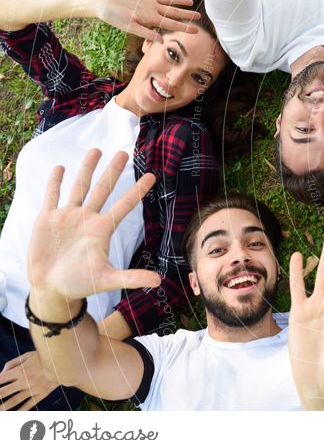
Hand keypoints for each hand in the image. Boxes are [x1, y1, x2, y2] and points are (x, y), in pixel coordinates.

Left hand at [0, 352, 58, 410]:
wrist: (65, 362)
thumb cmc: (44, 357)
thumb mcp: (28, 355)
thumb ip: (12, 363)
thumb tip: (2, 373)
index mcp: (21, 370)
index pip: (1, 378)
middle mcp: (25, 380)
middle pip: (5, 392)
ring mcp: (34, 388)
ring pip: (15, 400)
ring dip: (4, 407)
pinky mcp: (42, 393)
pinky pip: (29, 404)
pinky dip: (21, 410)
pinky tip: (14, 414)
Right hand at [27, 149, 159, 303]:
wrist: (52, 288)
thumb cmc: (81, 283)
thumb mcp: (107, 280)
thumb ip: (131, 278)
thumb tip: (159, 282)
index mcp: (102, 229)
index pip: (124, 205)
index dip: (137, 190)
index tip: (151, 175)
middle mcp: (87, 219)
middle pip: (103, 189)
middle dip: (112, 171)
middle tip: (124, 153)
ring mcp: (68, 217)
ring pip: (79, 187)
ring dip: (86, 169)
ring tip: (96, 150)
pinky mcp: (47, 219)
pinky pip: (52, 196)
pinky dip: (54, 182)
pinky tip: (60, 168)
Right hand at [89, 0, 200, 42]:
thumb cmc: (111, 16)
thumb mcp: (129, 26)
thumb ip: (145, 32)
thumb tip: (161, 41)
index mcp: (150, 18)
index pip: (171, 23)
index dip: (184, 27)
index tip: (196, 31)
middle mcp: (151, 8)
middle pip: (172, 11)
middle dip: (186, 14)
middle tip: (199, 16)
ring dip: (179, 0)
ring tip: (190, 1)